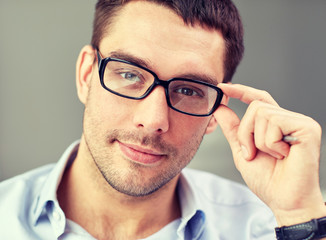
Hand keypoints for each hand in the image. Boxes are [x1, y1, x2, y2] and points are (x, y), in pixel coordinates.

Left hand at [214, 83, 325, 225]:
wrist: (284, 200)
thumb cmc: (267, 180)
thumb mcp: (242, 150)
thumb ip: (232, 129)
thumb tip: (220, 108)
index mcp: (275, 124)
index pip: (258, 99)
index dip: (240, 91)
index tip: (223, 87)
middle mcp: (288, 119)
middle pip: (255, 106)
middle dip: (245, 132)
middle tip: (252, 153)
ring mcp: (299, 122)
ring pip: (261, 113)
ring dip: (257, 140)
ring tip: (272, 156)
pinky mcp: (307, 127)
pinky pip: (274, 122)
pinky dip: (270, 143)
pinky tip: (283, 155)